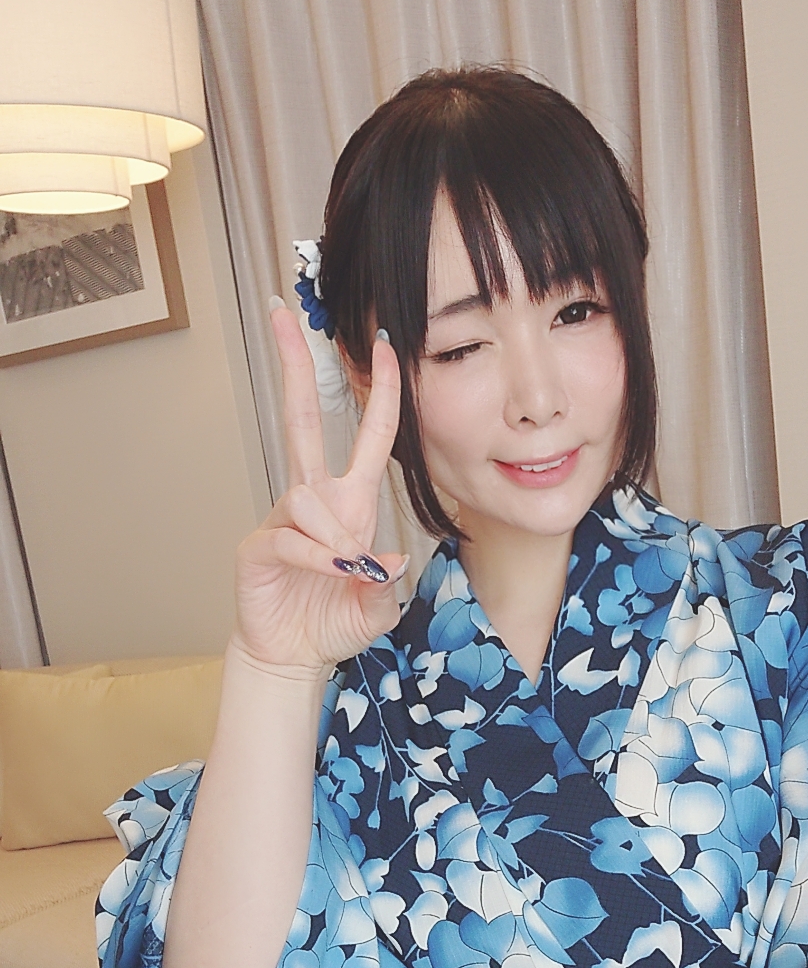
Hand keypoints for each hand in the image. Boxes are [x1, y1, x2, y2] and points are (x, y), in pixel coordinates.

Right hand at [233, 304, 406, 671]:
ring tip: (344, 569)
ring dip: (333, 533)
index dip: (379, 391)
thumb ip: (387, 586)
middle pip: (303, 417)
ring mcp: (284, 518)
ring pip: (307, 495)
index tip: (385, 345)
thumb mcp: (377, 608)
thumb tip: (387, 561)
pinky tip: (325, 572)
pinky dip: (315, 555)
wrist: (294, 656)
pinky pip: (291, 534)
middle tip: (282, 311)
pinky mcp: (258, 545)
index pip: (368, 434)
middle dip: (294, 363)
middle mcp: (316, 499)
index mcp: (351, 503)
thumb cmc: (334, 622)